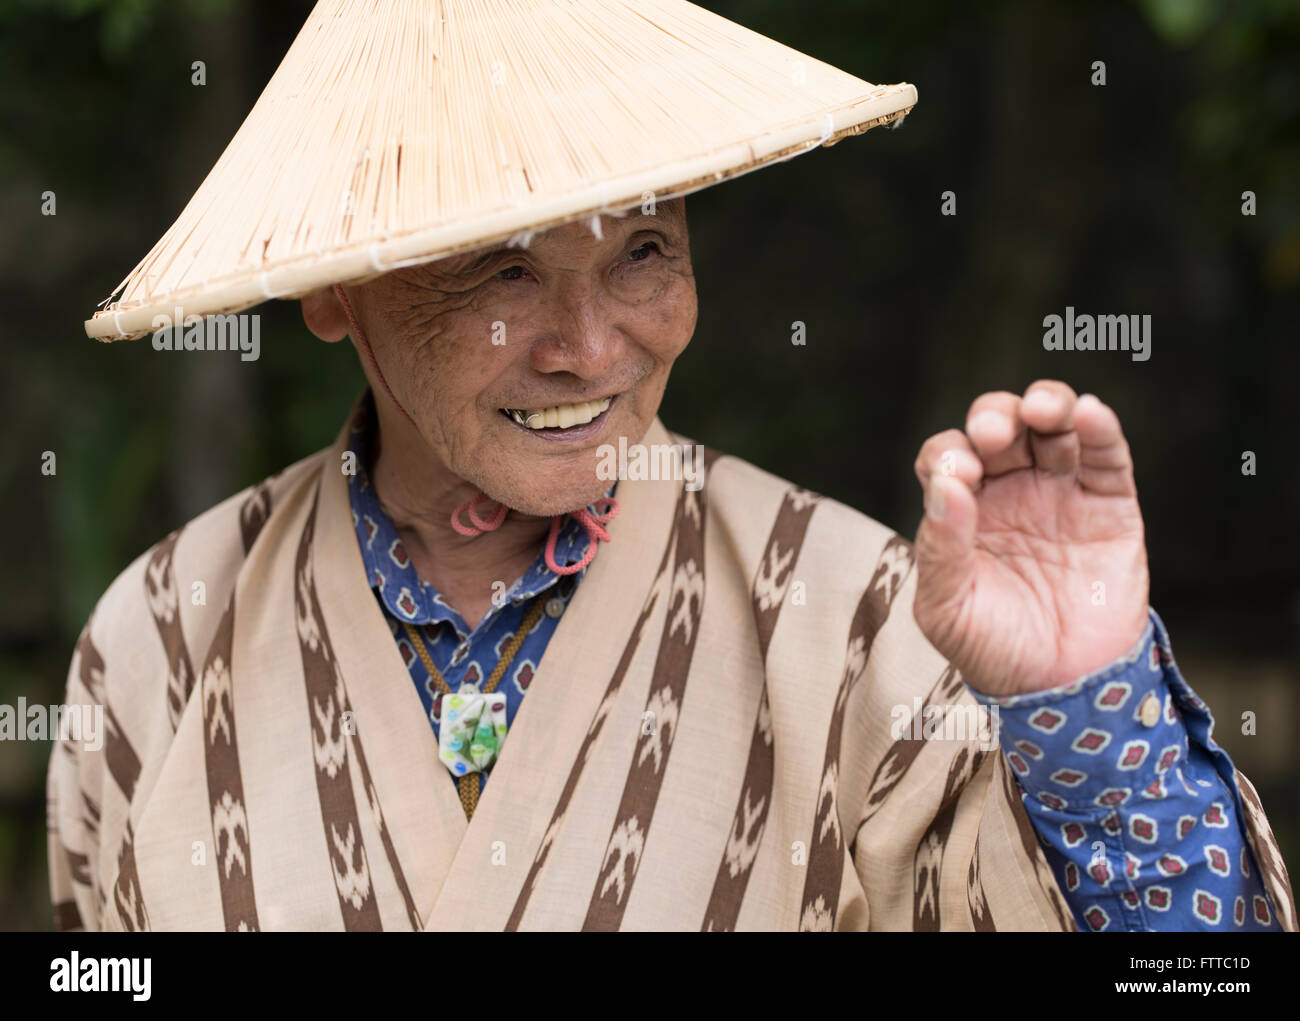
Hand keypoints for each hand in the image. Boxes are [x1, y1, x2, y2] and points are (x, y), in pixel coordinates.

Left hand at [911, 380, 1148, 696]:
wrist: (1063, 687)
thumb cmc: (992, 648)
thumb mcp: (948, 608)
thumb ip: (939, 548)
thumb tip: (946, 483)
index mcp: (962, 509)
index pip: (948, 456)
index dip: (950, 454)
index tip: (960, 474)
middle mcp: (1009, 490)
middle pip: (998, 427)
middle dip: (994, 417)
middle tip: (992, 434)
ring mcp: (1061, 493)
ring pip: (1053, 427)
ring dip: (1047, 404)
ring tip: (1043, 408)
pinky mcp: (1110, 505)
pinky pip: (1106, 456)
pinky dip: (1100, 428)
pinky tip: (1089, 413)